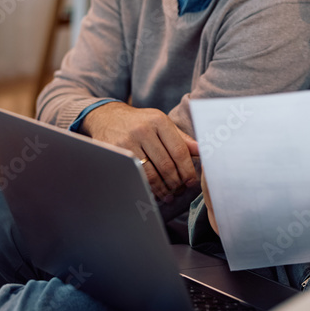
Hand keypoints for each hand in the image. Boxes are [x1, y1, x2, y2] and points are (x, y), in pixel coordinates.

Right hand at [81, 102, 198, 199]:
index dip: (187, 169)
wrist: (107, 116)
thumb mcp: (161, 123)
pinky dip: (147, 186)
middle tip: (180, 190)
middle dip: (176, 182)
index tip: (191, 181)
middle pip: (166, 164)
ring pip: (151, 173)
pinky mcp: (116, 153)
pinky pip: (136, 175)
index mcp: (159, 121)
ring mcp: (128, 141)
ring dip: (162, 188)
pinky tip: (153, 191)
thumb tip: (202, 150)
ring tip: (169, 194)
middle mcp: (143, 130)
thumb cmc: (140, 122)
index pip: (179, 150)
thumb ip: (181, 138)